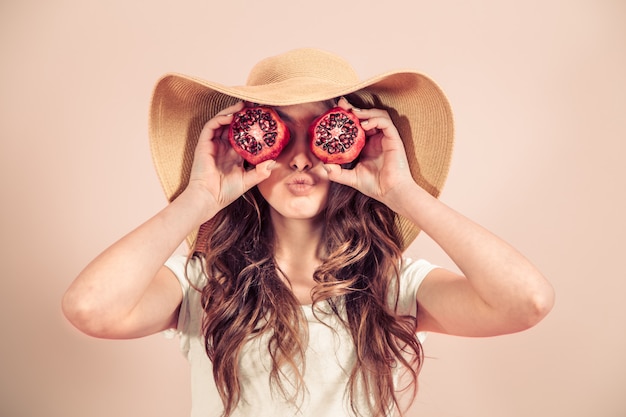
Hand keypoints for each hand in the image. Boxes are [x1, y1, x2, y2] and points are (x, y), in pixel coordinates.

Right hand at [185, 102, 274, 217]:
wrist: (209, 198)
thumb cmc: (226, 192)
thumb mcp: (248, 180)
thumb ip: (261, 172)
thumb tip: (274, 162)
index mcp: (234, 153)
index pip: (243, 134)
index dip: (252, 125)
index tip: (263, 117)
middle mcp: (223, 146)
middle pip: (233, 124)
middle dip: (243, 113)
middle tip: (255, 105)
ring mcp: (213, 144)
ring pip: (222, 121)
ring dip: (232, 112)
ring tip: (244, 105)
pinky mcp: (204, 144)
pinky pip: (211, 126)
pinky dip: (220, 118)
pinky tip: (231, 116)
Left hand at [324, 98, 415, 208]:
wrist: (390, 193)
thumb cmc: (374, 186)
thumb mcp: (351, 178)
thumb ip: (337, 173)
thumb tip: (324, 165)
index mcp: (367, 144)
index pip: (357, 124)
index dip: (347, 116)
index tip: (335, 110)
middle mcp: (376, 138)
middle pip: (366, 116)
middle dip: (353, 108)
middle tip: (341, 105)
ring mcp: (386, 137)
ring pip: (377, 115)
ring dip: (365, 111)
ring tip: (353, 114)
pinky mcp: (394, 139)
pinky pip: (385, 122)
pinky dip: (375, 119)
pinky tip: (365, 125)